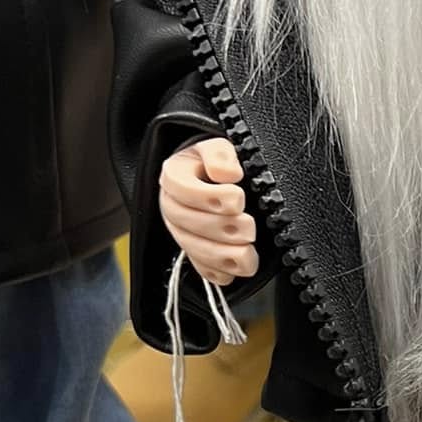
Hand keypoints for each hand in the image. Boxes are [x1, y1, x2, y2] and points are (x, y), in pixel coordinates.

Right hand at [159, 138, 258, 287]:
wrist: (217, 180)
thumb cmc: (218, 164)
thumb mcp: (218, 148)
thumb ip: (220, 154)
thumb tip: (228, 172)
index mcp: (175, 176)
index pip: (182, 188)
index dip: (209, 196)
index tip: (238, 199)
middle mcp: (173, 206)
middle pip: (187, 222)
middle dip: (220, 228)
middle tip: (249, 228)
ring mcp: (181, 232)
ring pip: (193, 248)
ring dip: (221, 256)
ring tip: (247, 255)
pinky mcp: (194, 252)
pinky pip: (200, 268)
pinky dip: (218, 272)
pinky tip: (235, 271)